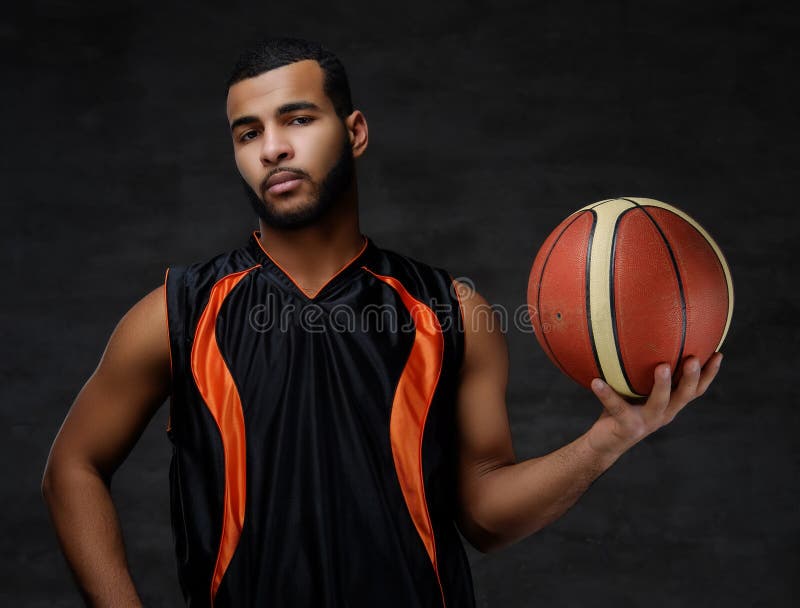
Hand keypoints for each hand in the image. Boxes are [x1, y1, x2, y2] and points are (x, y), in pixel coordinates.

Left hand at [585, 353, 723, 458]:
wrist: (605, 444)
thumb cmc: (621, 410)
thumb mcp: (637, 390)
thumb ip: (642, 372)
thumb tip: (640, 335)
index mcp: (670, 405)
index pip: (695, 389)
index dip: (709, 374)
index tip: (718, 353)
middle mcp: (663, 414)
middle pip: (684, 396)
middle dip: (691, 377)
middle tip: (694, 358)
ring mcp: (646, 422)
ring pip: (660, 403)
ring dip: (662, 384)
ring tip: (661, 366)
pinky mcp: (626, 427)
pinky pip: (616, 407)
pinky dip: (606, 394)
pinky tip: (597, 382)